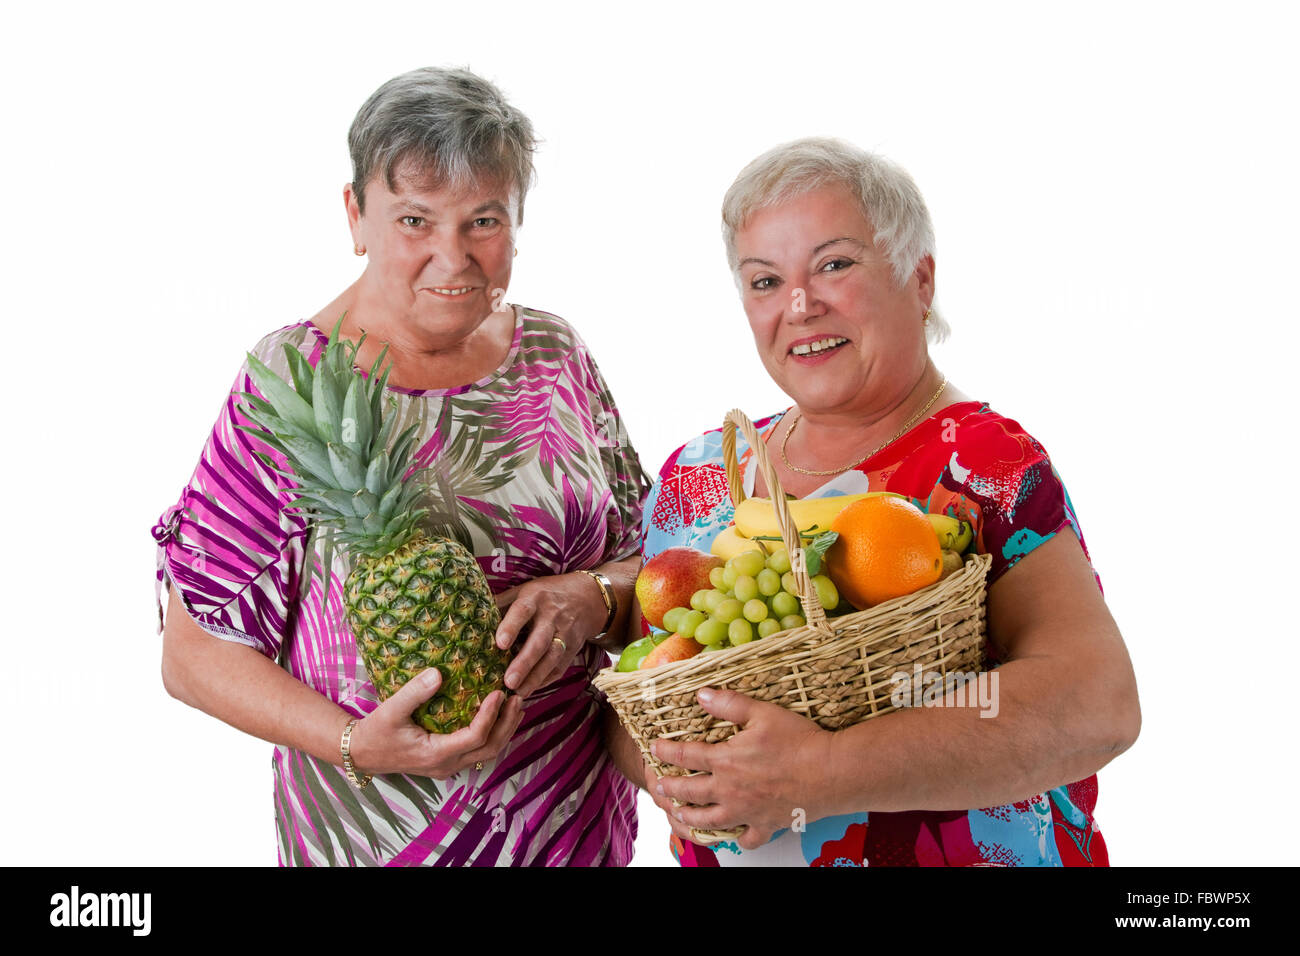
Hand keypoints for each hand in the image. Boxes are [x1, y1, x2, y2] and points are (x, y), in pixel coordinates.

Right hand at [348, 668, 523, 780]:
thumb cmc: (375, 731)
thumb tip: (438, 673)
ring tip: (514, 706)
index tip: (499, 692)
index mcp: (436, 753)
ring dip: (504, 730)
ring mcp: (448, 766)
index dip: (491, 715)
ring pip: (487, 753)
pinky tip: (497, 716)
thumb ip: (414, 692)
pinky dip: (492, 734)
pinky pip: (478, 751)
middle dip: (508, 724)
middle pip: (490, 748)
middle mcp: (446, 764)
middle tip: (517, 697)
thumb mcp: (391, 709)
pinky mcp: (447, 762)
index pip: (475, 737)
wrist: (360, 753)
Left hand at [494, 572, 607, 697]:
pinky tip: (530, 690)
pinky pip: (559, 667)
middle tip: (508, 681)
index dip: (511, 626)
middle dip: (524, 662)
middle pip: (540, 640)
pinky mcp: (572, 649)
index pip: (523, 611)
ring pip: (552, 657)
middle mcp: (552, 616)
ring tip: (518, 692)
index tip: (500, 644)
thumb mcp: (524, 590)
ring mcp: (565, 634)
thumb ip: (501, 604)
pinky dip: (545, 680)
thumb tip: (472, 617)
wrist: (587, 598)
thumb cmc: (546, 595)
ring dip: (535, 676)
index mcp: (535, 598)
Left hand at [651, 687, 831, 850]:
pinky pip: (747, 838)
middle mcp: (730, 790)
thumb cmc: (799, 741)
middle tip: (658, 786)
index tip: (655, 748)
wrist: (830, 772)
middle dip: (670, 789)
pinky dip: (737, 838)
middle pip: (690, 793)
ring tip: (679, 814)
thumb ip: (728, 703)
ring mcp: (747, 811)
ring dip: (690, 817)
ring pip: (709, 821)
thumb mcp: (762, 713)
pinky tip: (734, 833)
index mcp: (726, 761)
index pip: (686, 756)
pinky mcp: (766, 824)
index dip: (667, 752)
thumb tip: (701, 694)